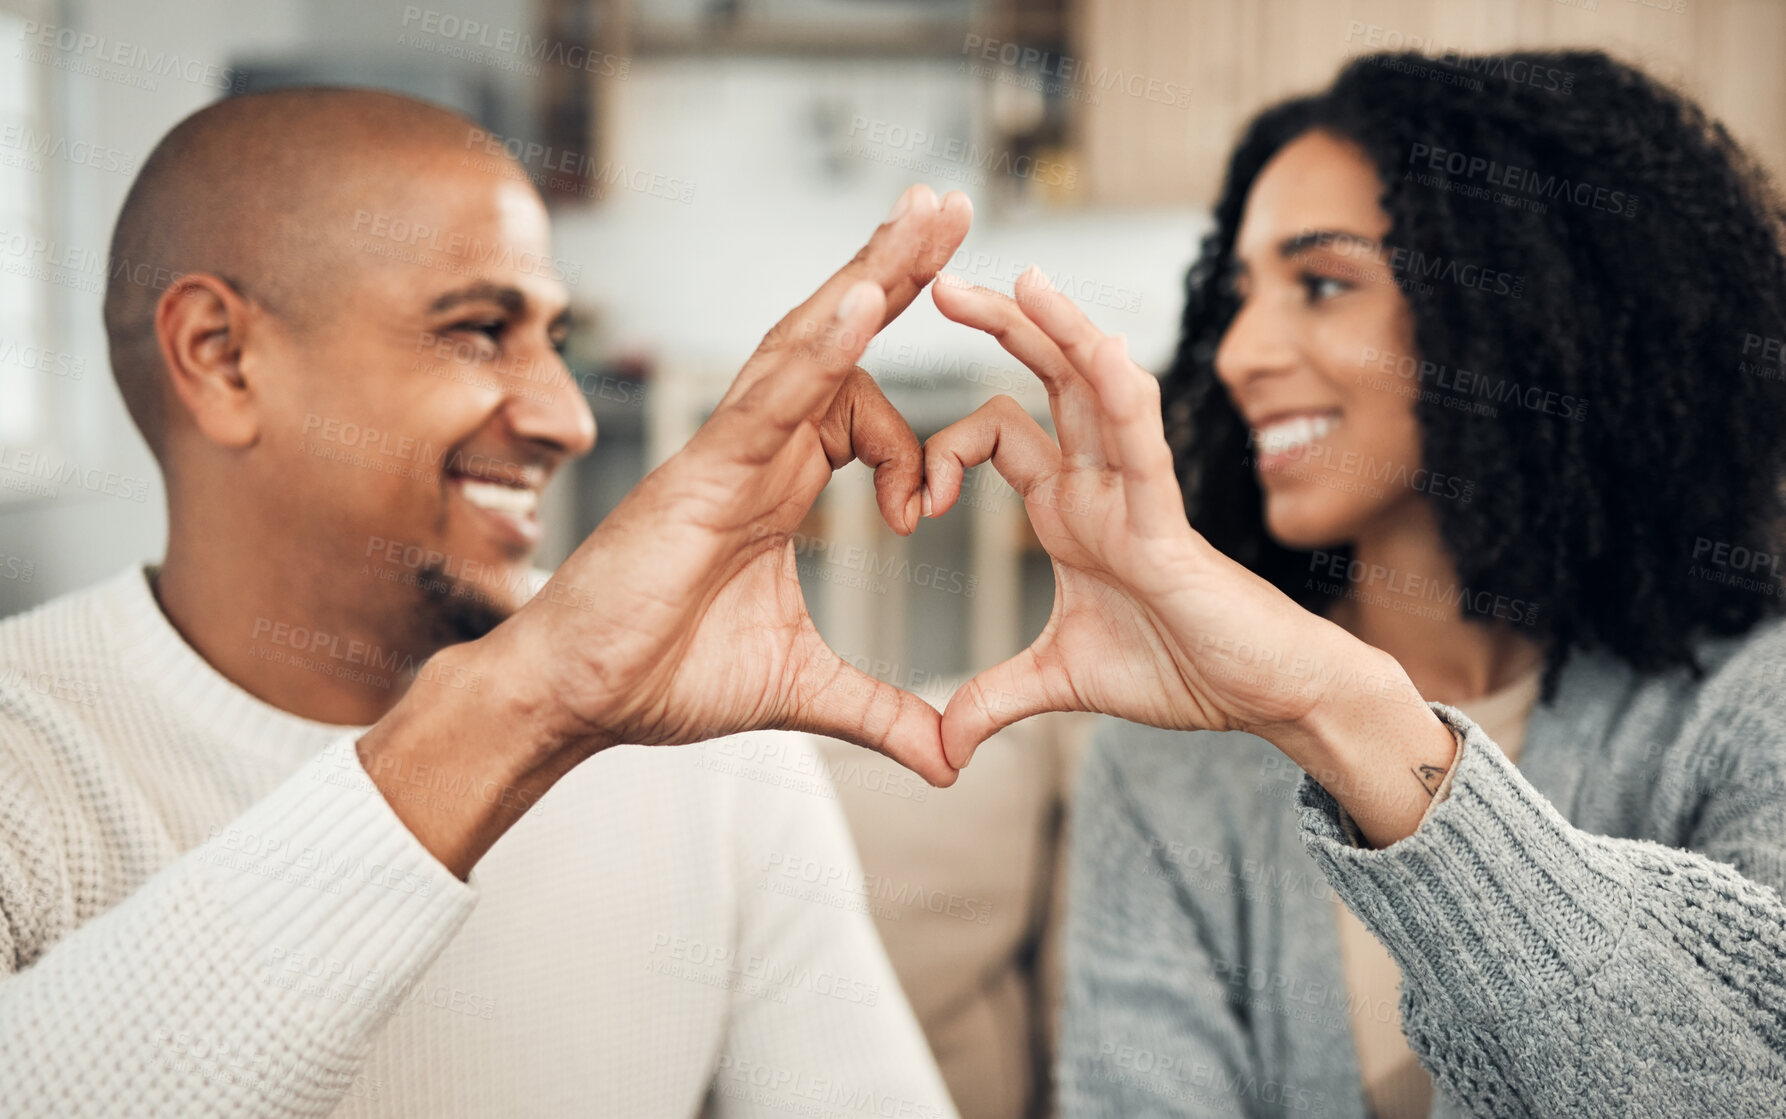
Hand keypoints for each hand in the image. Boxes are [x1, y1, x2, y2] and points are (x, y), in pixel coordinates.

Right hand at [363, 185, 970, 875]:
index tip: (925, 510)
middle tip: (955, 206)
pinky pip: (770, 394)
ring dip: (874, 274)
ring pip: (810, 342)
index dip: (912, 443)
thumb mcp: (802, 690)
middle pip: (838, 340)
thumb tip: (952, 760)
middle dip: (898, 272)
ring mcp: (726, 450)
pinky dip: (821, 347)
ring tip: (931, 212)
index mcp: (777, 484)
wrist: (576, 701)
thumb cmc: (662, 676)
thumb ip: (882, 712)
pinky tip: (869, 299)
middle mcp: (755, 449)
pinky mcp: (700, 470)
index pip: (860, 411)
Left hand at [924, 267, 1433, 779]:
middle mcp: (1099, 484)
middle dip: (997, 327)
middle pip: (1045, 379)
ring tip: (1021, 278)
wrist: (1264, 697)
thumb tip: (939, 746)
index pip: (998, 434)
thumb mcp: (1060, 682)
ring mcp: (1136, 493)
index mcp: (1068, 508)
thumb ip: (994, 700)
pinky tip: (1097, 349)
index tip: (913, 510)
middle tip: (936, 281)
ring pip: (1095, 389)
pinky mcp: (1169, 520)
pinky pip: (1143, 444)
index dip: (944, 450)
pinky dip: (1120, 395)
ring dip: (1059, 331)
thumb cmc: (1182, 669)